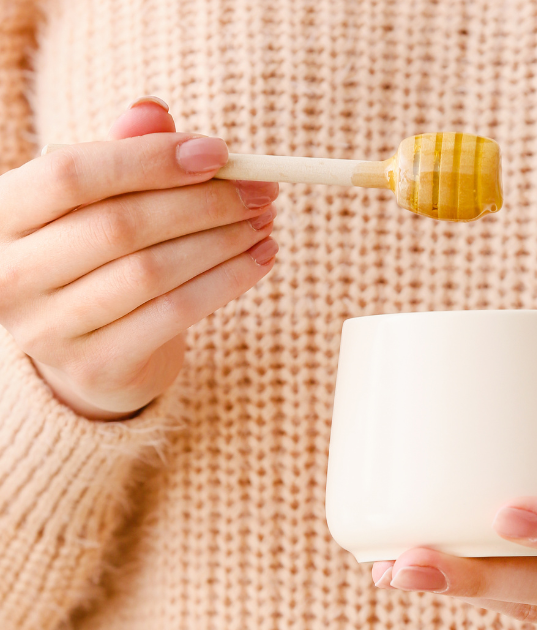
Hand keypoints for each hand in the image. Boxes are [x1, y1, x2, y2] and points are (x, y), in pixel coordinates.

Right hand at [0, 96, 278, 419]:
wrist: (95, 356)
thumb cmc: (97, 260)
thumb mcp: (99, 204)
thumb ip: (121, 155)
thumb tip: (152, 111)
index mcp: (2, 215)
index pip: (70, 174)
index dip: (148, 159)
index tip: (219, 153)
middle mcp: (12, 274)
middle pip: (120, 225)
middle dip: (203, 203)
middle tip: (260, 191)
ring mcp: (49, 328)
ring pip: (153, 271)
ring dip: (223, 242)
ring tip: (264, 222)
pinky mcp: (96, 365)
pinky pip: (175, 313)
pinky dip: (227, 282)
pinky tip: (260, 260)